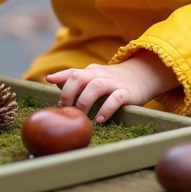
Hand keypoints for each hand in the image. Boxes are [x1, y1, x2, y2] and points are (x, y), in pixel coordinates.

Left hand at [45, 50, 177, 122]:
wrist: (142, 75)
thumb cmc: (112, 80)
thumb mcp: (93, 77)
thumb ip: (75, 80)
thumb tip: (52, 81)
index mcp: (90, 72)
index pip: (73, 71)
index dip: (60, 76)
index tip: (49, 81)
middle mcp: (100, 75)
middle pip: (80, 77)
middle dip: (69, 93)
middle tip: (66, 110)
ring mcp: (113, 83)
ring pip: (96, 86)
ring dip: (85, 101)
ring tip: (81, 116)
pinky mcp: (126, 92)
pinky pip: (115, 99)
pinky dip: (106, 109)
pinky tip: (99, 120)